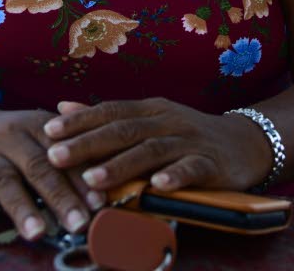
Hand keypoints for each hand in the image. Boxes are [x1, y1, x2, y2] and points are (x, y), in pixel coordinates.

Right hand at [0, 106, 103, 241]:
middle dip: (60, 197)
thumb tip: (111, 178)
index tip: (99, 202)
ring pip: (4, 182)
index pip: (63, 152)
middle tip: (80, 223)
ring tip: (38, 233)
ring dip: (22, 208)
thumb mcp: (45, 131)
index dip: (81, 177)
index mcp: (38, 126)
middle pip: (38, 167)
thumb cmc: (20, 138)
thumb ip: (74, 150)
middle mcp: (12, 138)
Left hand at [41, 98, 272, 192]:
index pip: (109, 110)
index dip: (79, 121)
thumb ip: (107, 116)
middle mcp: (166, 120)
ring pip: (151, 151)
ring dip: (120, 165)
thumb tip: (63, 107)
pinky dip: (174, 177)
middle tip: (55, 156)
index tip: (48, 131)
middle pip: (123, 130)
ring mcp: (189, 140)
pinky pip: (191, 168)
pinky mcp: (210, 162)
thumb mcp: (149, 119)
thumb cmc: (187, 134)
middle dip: (87, 144)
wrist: (244, 142)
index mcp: (149, 109)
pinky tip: (157, 187)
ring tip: (92, 180)